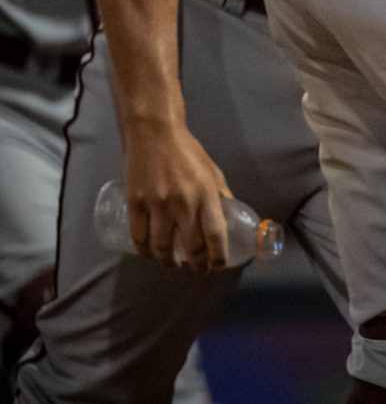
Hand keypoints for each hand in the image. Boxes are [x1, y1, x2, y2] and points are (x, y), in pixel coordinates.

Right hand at [120, 118, 236, 272]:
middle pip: (190, 246)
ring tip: (174, 264)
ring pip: (162, 247)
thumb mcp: (213, 172)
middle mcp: (183, 203)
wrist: (155, 135)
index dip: (217, 256)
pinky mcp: (135, 204)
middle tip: (198, 271)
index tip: (218, 267)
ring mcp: (157, 205)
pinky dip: (145, 251)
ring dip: (168, 262)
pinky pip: (139, 237)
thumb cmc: (188, 152)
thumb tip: (229, 218)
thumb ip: (220, 195)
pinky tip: (150, 254)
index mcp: (206, 195)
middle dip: (196, 265)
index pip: (215, 234)